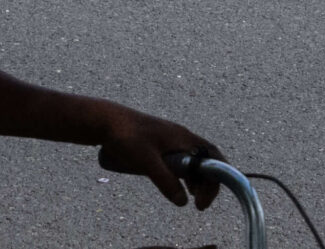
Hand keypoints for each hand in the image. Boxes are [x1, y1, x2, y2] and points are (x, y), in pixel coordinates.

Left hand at [90, 103, 219, 208]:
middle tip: (200, 204)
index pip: (212, 155)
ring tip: (194, 198)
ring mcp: (170, 140)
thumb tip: (183, 202)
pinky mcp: (159, 144)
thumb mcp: (147, 161)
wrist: (106, 121)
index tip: (207, 197)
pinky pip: (181, 160)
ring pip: (193, 160)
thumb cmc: (126, 136)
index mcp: (183, 137)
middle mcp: (181, 137)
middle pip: (205, 160)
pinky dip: (186, 174)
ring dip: (198, 179)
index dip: (218, 176)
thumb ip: (165, 181)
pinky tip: (181, 186)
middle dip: (208, 182)